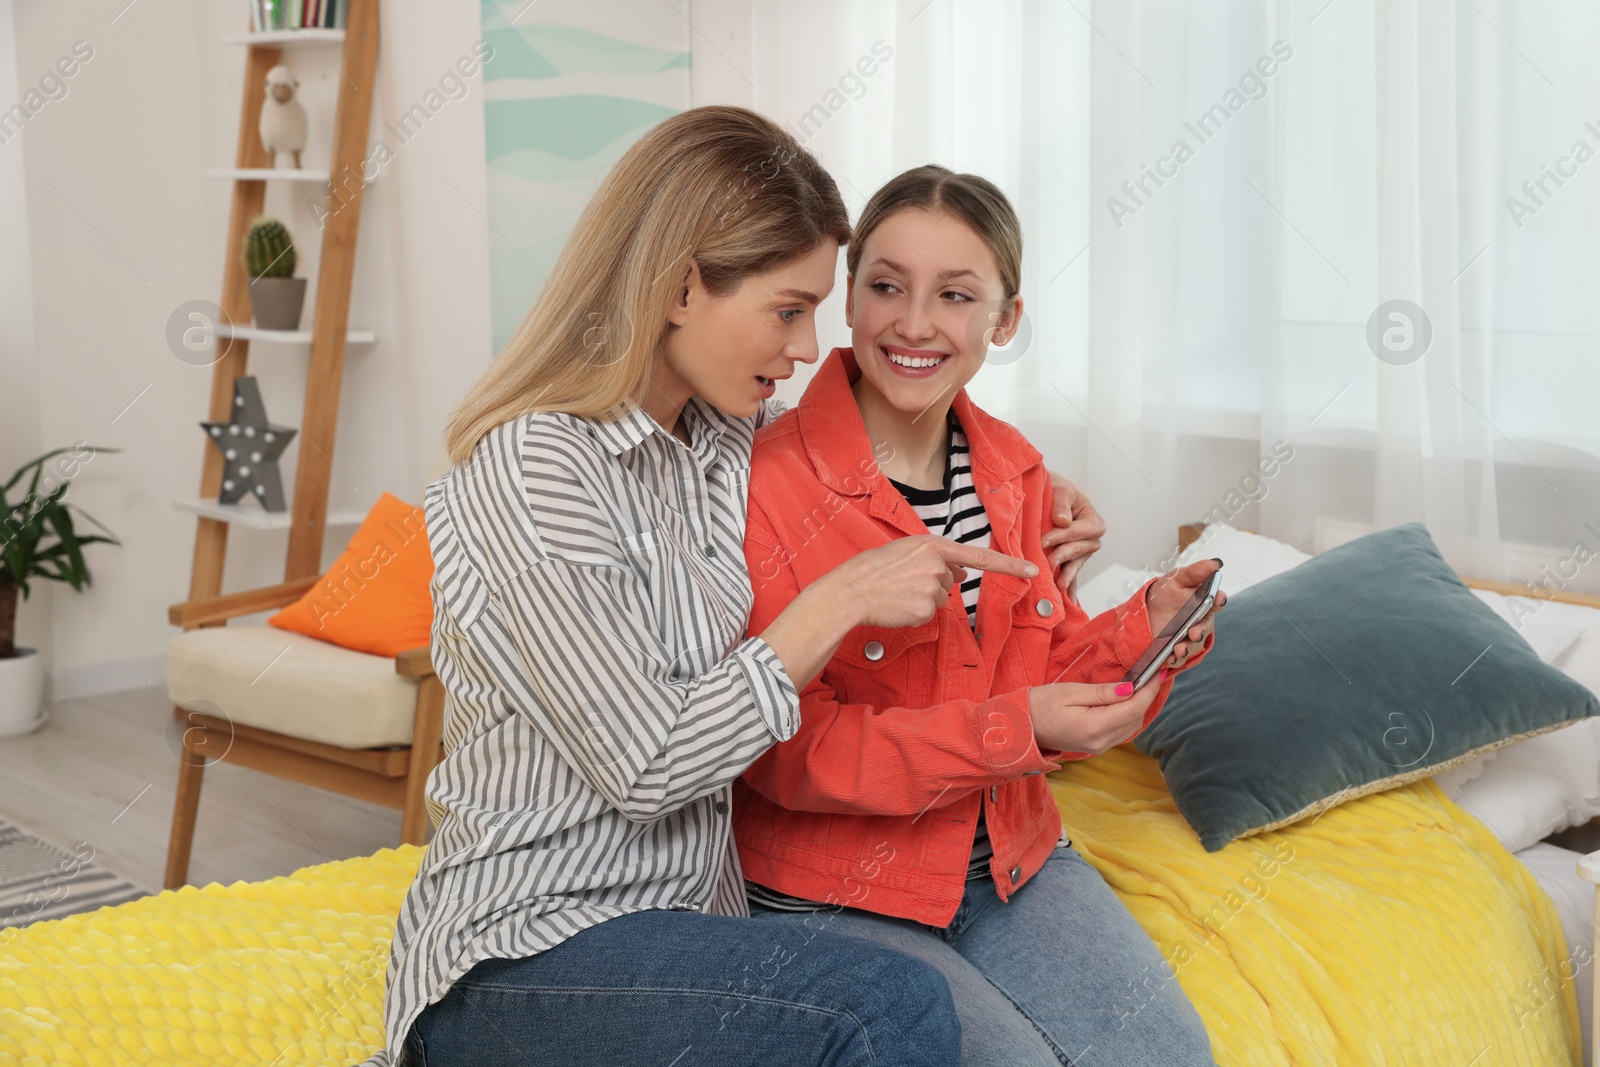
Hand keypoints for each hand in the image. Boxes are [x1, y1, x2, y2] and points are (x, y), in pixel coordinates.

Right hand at [822, 534, 1038, 629]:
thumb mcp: (906, 551)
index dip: (1010, 565)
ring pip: (940, 599)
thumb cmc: (873, 569)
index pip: (981, 556)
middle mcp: (937, 565)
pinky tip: (897, 605)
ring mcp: (932, 588)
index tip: (1034, 570)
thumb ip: (937, 558)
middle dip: (932, 583)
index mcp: (933, 545)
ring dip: (922, 598)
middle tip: (902, 581)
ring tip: (897, 592)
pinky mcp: (925, 610)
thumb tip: (962, 575)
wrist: (850, 590)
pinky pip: (929, 613)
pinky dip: (915, 612)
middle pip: (951, 581)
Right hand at [1029, 678, 1162, 754]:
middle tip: (1152, 674)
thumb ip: (1103, 692)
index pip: (1133, 708)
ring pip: (1131, 726)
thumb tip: (1131, 689)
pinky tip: (1126, 700)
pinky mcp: (1095, 746)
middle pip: (1136, 718)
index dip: (1149, 690)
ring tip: (1142, 685)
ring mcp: (1098, 747)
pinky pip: (1120, 730)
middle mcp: (1100, 742)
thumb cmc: (1039, 705)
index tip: (1158, 672)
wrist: (1020, 727)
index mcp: (1094, 727)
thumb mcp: (1070, 691)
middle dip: (1147, 697)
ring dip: (1139, 706)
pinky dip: (1128, 715)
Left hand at [1041, 471, 1104, 599]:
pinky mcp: (1070, 562)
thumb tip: (1063, 521)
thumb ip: (1061, 503)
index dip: (1065, 536)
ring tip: (1057, 586)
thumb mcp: (1060, 489)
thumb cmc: (1056, 489)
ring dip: (1066, 575)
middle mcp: (1091, 539)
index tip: (1045, 539)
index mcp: (1093, 521)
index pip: (1082, 531)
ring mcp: (1081, 553)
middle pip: (1080, 550)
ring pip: (1075, 565)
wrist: (1046, 495)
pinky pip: (1071, 576)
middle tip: (1047, 560)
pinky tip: (1067, 601)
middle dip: (1063, 555)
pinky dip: (1068, 587)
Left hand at [1145, 559, 1227, 668]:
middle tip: (1194, 633)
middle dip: (1201, 630)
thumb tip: (1215, 564)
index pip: (1217, 600)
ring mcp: (1191, 636)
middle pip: (1206, 626)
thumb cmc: (1165, 593)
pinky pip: (1182, 656)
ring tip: (1178, 649)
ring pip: (1196, 644)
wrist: (1144, 613)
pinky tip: (1170, 658)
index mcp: (1204, 601)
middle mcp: (1201, 620)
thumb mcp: (1175, 579)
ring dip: (1189, 648)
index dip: (1219, 599)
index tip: (1218, 598)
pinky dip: (1177, 658)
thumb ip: (1194, 573)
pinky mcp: (1180, 648)